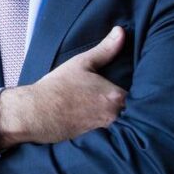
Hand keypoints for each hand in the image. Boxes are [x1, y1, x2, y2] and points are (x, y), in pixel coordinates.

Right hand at [0, 26, 127, 150]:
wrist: (34, 113)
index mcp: (115, 96)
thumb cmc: (57, 86)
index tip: (135, 87)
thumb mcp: (82, 63)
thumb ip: (106, 49)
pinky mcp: (95, 141)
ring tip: (107, 110)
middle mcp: (114, 116)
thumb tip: (121, 31)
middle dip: (129, 106)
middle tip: (128, 102)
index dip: (137, 92)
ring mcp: (105, 130)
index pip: (139, 95)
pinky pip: (110, 136)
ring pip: (122, 124)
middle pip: (132, 112)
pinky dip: (109, 131)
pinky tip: (98, 122)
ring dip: (120, 119)